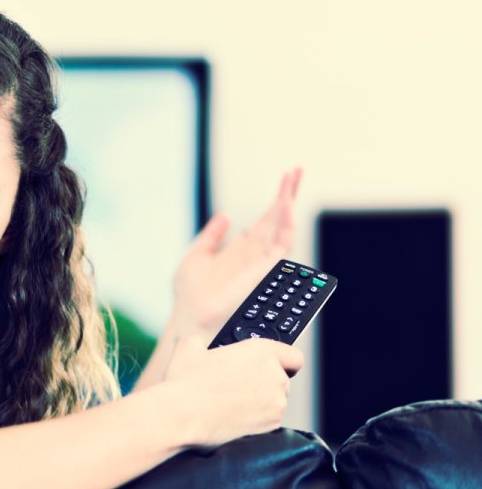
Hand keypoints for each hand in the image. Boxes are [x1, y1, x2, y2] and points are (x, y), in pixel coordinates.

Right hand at [163, 334, 303, 445]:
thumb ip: (203, 341)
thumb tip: (200, 345)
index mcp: (262, 352)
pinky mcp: (271, 425)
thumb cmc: (186, 382)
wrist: (182, 416)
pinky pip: (269, 420)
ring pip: (275, 401)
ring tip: (232, 403)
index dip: (284, 362)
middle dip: (265, 383)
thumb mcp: (189, 347)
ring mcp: (276, 403)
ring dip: (261, 402)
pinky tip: (233, 417)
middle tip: (238, 386)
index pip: (294, 356)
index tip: (273, 367)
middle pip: (282, 379)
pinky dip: (256, 420)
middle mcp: (275, 376)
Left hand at [170, 168, 302, 339]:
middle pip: (278, 220)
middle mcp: (256, 255)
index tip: (286, 176)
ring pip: (284, 228)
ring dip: (288, 203)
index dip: (276, 200)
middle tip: (296, 170)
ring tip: (291, 180)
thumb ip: (211, 236)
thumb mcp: (197, 257)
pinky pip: (282, 244)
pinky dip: (286, 224)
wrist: (192, 318)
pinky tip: (285, 204)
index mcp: (242, 250)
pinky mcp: (266, 270)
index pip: (265, 220)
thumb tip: (224, 216)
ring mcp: (263, 262)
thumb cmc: (191, 297)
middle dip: (288, 195)